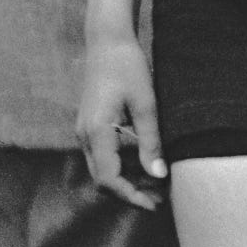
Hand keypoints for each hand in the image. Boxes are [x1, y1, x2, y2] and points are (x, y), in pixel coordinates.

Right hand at [76, 32, 165, 210]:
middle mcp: (84, 135)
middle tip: (162, 199)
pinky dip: (123, 167)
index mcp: (96, 131)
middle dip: (130, 193)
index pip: (108, 178)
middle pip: (103, 179)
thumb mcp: (147, 104)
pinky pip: (103, 156)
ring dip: (127, 181)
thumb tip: (160, 175)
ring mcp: (85, 131)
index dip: (131, 196)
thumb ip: (151, 141)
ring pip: (102, 169)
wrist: (107, 41)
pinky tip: (146, 165)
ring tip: (159, 186)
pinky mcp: (90, 126)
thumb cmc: (128, 67)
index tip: (156, 204)